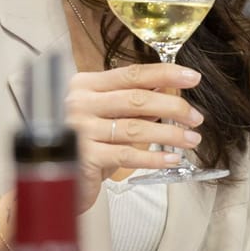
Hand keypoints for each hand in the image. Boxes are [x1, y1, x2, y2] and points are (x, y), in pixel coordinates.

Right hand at [65, 62, 203, 211]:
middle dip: (173, 106)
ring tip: (190, 139)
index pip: (131, 74)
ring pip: (136, 127)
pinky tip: (171, 158)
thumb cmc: (85, 143)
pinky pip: (127, 154)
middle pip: (136, 99)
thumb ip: (132, 101)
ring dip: (169, 133)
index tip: (191, 77)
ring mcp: (80, 129)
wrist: (54, 176)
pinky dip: (153, 157)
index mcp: (85, 85)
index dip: (164, 74)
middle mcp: (80, 103)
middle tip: (195, 117)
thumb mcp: (106, 115)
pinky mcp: (85, 156)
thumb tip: (168, 87)